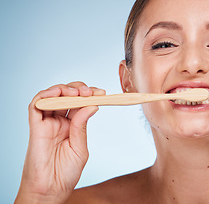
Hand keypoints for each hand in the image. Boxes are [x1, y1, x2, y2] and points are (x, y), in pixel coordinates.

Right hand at [15, 82, 104, 203]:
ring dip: (63, 89)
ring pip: (52, 97)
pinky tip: (57, 93)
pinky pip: (36, 106)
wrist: (51, 190)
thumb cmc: (65, 173)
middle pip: (66, 97)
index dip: (89, 95)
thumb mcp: (80, 148)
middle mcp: (59, 122)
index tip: (101, 93)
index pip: (80, 104)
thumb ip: (81, 127)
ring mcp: (47, 123)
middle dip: (78, 89)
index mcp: (71, 126)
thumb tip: (91, 106)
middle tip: (88, 92)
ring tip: (76, 92)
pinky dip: (45, 96)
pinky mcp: (35, 127)